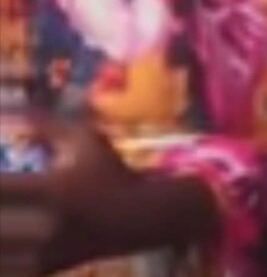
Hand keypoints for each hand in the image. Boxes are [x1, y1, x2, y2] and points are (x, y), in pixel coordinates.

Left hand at [0, 119, 219, 274]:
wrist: (139, 218)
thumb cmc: (111, 171)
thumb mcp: (84, 139)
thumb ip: (46, 127)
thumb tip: (10, 120)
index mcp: (53, 189)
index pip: (3, 189)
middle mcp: (45, 225)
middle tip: (0, 198)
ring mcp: (44, 254)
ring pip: (1, 254)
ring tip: (3, 212)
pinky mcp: (45, 271)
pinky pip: (10, 270)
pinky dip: (5, 258)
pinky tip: (7, 241)